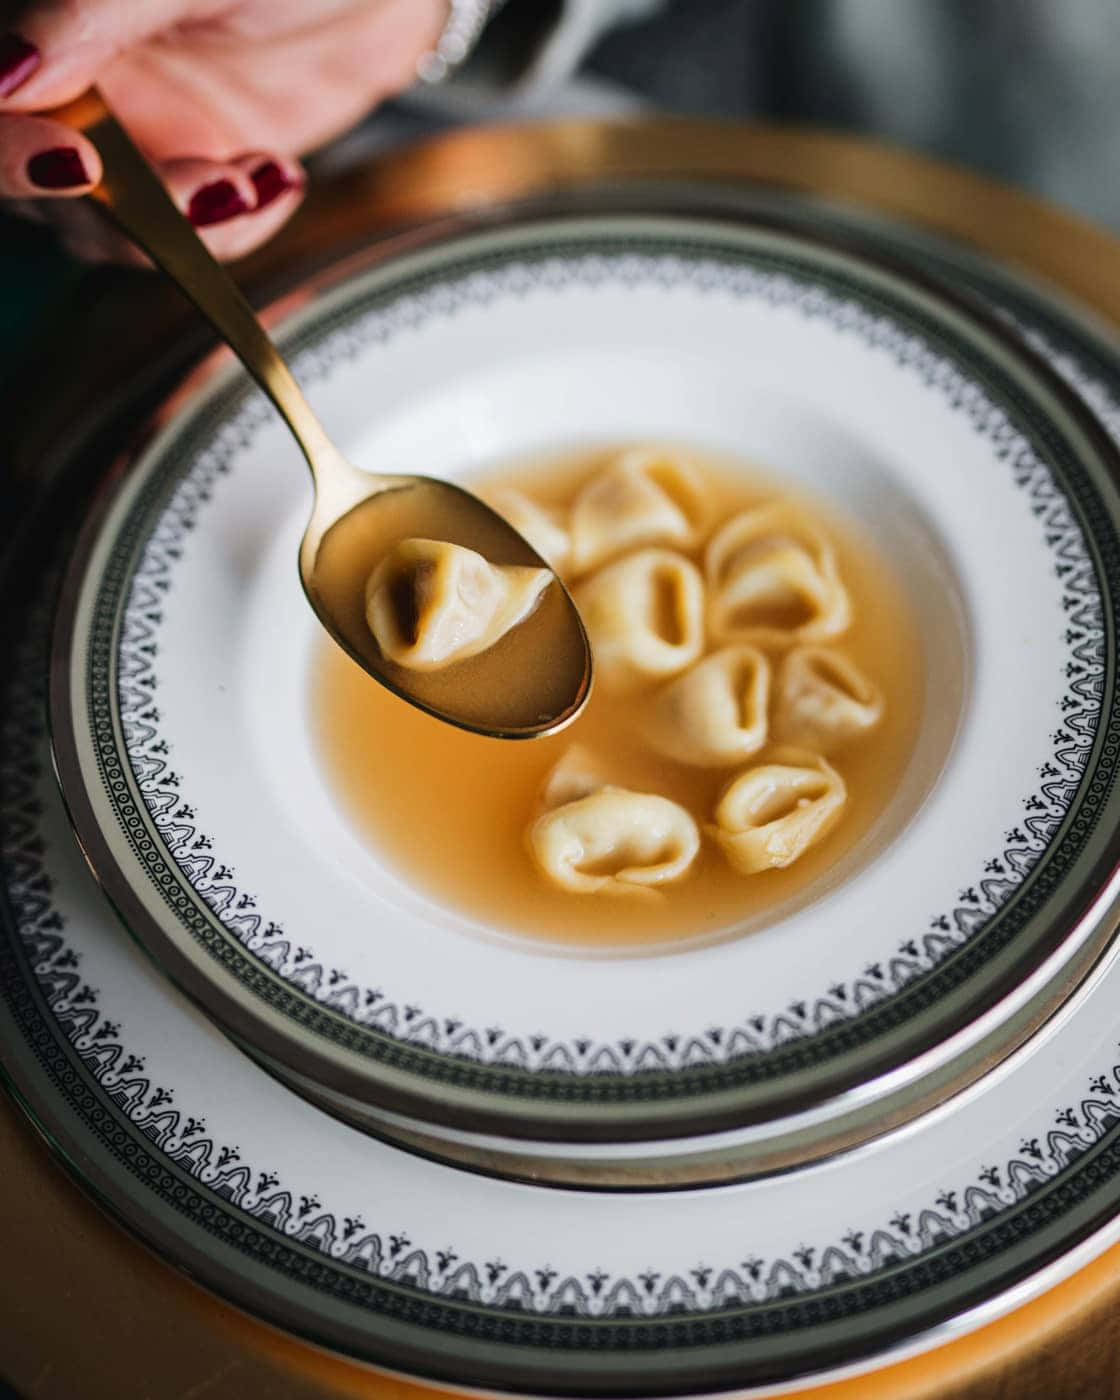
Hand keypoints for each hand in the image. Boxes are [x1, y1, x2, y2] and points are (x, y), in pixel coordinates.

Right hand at [0, 0, 446, 260]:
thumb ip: (89, 14)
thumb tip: (4, 76)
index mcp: (48, 18)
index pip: (1, 106)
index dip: (15, 149)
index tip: (76, 162)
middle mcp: (73, 80)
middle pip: (42, 184)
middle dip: (124, 211)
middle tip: (212, 188)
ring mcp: (130, 133)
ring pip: (113, 227)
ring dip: (192, 226)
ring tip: (260, 177)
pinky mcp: (189, 172)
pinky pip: (189, 237)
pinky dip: (234, 229)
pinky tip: (277, 178)